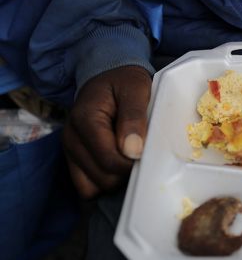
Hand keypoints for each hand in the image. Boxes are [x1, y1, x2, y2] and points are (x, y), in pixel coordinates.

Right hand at [63, 65, 151, 198]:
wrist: (109, 76)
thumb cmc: (125, 82)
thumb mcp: (136, 89)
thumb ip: (134, 117)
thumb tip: (133, 151)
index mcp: (85, 119)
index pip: (109, 159)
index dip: (133, 163)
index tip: (149, 154)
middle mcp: (72, 138)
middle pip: (102, 177)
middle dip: (126, 172)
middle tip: (142, 155)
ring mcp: (70, 150)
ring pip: (92, 187)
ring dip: (116, 180)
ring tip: (130, 160)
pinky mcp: (74, 159)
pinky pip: (86, 186)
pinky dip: (104, 182)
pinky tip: (119, 167)